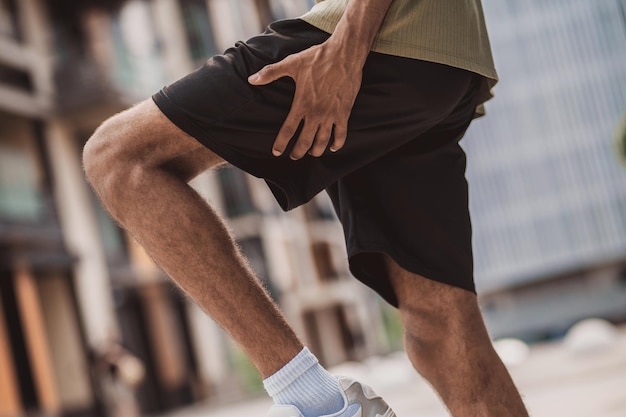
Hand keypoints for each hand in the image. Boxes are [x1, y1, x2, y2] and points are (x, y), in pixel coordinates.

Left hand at [248, 41, 362, 159]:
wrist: (344, 54)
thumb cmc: (318, 58)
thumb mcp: (292, 63)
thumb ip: (270, 73)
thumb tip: (251, 79)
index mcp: (301, 104)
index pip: (288, 130)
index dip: (281, 143)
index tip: (277, 152)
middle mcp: (316, 113)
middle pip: (305, 141)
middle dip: (298, 152)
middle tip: (294, 156)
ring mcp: (331, 114)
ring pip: (322, 141)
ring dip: (316, 151)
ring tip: (311, 153)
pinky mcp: (344, 112)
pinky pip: (341, 133)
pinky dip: (337, 143)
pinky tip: (333, 147)